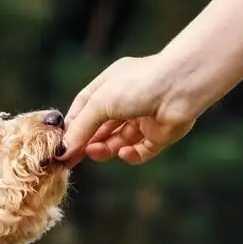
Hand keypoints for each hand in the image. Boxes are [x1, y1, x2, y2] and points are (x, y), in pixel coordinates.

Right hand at [61, 54, 204, 165]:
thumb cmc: (138, 85)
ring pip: (118, 140)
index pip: (84, 108)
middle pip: (100, 128)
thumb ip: (81, 126)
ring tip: (98, 152)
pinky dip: (131, 154)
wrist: (181, 89)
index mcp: (109, 85)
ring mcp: (143, 118)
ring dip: (106, 149)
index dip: (73, 126)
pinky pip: (141, 150)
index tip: (61, 145)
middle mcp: (126, 100)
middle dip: (87, 142)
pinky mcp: (159, 134)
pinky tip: (125, 153)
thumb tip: (63, 149)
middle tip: (73, 159)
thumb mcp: (101, 102)